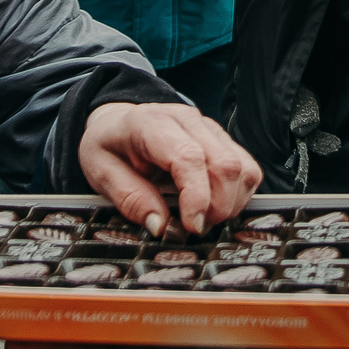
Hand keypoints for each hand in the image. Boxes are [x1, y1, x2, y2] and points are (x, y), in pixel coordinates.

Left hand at [79, 101, 259, 236]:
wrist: (118, 123)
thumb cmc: (110, 147)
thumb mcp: (101, 174)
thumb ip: (130, 199)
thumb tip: (162, 226)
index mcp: (152, 123)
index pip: (189, 158)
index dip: (196, 197)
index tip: (191, 227)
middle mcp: (187, 120)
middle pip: (225, 164)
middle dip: (217, 207)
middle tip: (194, 228)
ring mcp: (209, 128)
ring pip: (243, 168)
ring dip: (230, 203)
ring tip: (203, 218)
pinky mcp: (223, 139)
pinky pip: (248, 169)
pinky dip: (238, 195)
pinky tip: (215, 205)